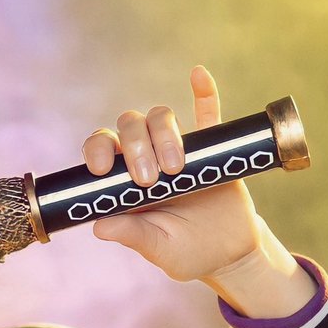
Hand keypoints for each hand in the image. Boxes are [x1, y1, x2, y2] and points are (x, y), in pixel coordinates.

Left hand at [81, 66, 315, 315]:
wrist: (229, 253)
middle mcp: (146, 158)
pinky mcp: (211, 147)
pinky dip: (204, 92)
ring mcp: (179, 149)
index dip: (98, 149)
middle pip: (130, 127)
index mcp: (124, 181)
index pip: (102, 150)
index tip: (103, 168)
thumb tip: (99, 226)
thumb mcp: (158, 248)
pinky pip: (208, 113)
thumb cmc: (186, 253)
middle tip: (149, 180)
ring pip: (161, 118)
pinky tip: (198, 75)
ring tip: (176, 168)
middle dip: (136, 146)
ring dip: (163, 134)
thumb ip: (131, 235)